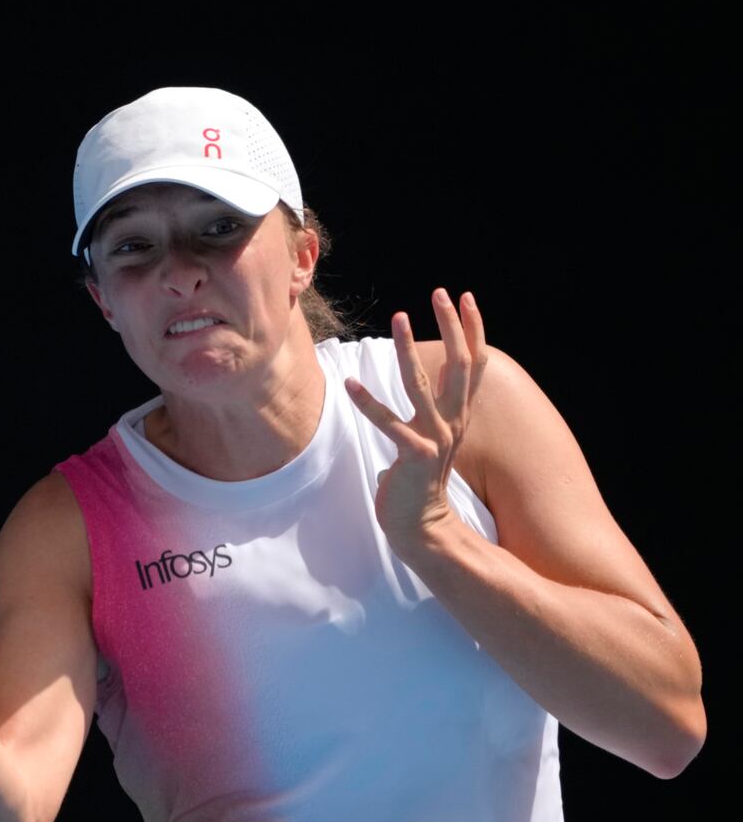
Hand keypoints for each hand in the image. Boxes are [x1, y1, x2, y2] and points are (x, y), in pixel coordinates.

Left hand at [344, 288, 487, 549]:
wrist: (422, 528)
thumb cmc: (418, 482)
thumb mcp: (431, 439)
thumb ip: (433, 412)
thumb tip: (431, 384)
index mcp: (458, 416)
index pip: (473, 364)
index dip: (473, 329)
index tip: (466, 297)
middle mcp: (453, 422)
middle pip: (460, 365)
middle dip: (452, 326)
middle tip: (441, 292)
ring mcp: (435, 438)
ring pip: (422, 385)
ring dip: (407, 350)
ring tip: (398, 318)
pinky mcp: (413, 456)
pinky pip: (388, 423)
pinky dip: (367, 402)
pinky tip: (349, 382)